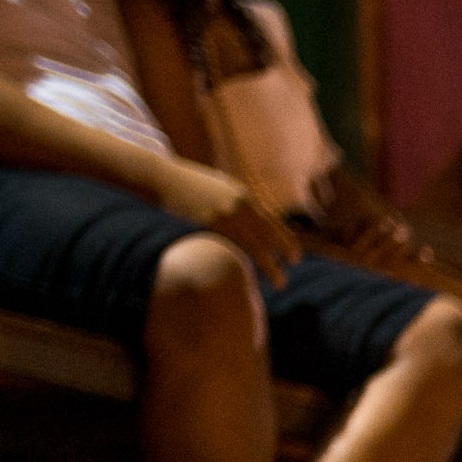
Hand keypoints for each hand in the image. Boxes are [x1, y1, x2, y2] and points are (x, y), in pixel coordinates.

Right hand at [152, 160, 296, 283]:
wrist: (165, 177)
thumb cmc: (194, 187)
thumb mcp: (223, 189)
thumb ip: (241, 205)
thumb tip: (257, 224)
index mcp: (245, 197)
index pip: (274, 223)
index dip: (287, 242)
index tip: (295, 258)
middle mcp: (239, 205)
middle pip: (268, 237)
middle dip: (282, 258)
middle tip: (288, 277)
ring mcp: (223, 214)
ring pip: (253, 246)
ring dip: (269, 266)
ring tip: (278, 283)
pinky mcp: (206, 223)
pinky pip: (229, 247)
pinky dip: (241, 263)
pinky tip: (248, 275)